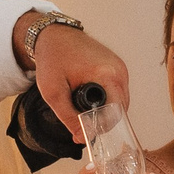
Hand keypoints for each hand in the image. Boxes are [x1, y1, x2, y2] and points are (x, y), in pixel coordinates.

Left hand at [18, 17, 130, 140]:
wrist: (53, 35)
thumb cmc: (52, 58)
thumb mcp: (54, 93)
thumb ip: (69, 117)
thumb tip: (83, 137)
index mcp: (108, 75)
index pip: (116, 114)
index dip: (101, 127)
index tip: (83, 131)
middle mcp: (120, 70)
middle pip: (121, 109)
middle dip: (102, 120)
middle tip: (80, 121)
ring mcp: (120, 67)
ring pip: (120, 101)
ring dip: (105, 109)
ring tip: (82, 107)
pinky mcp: (117, 66)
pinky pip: (118, 90)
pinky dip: (106, 98)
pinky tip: (90, 97)